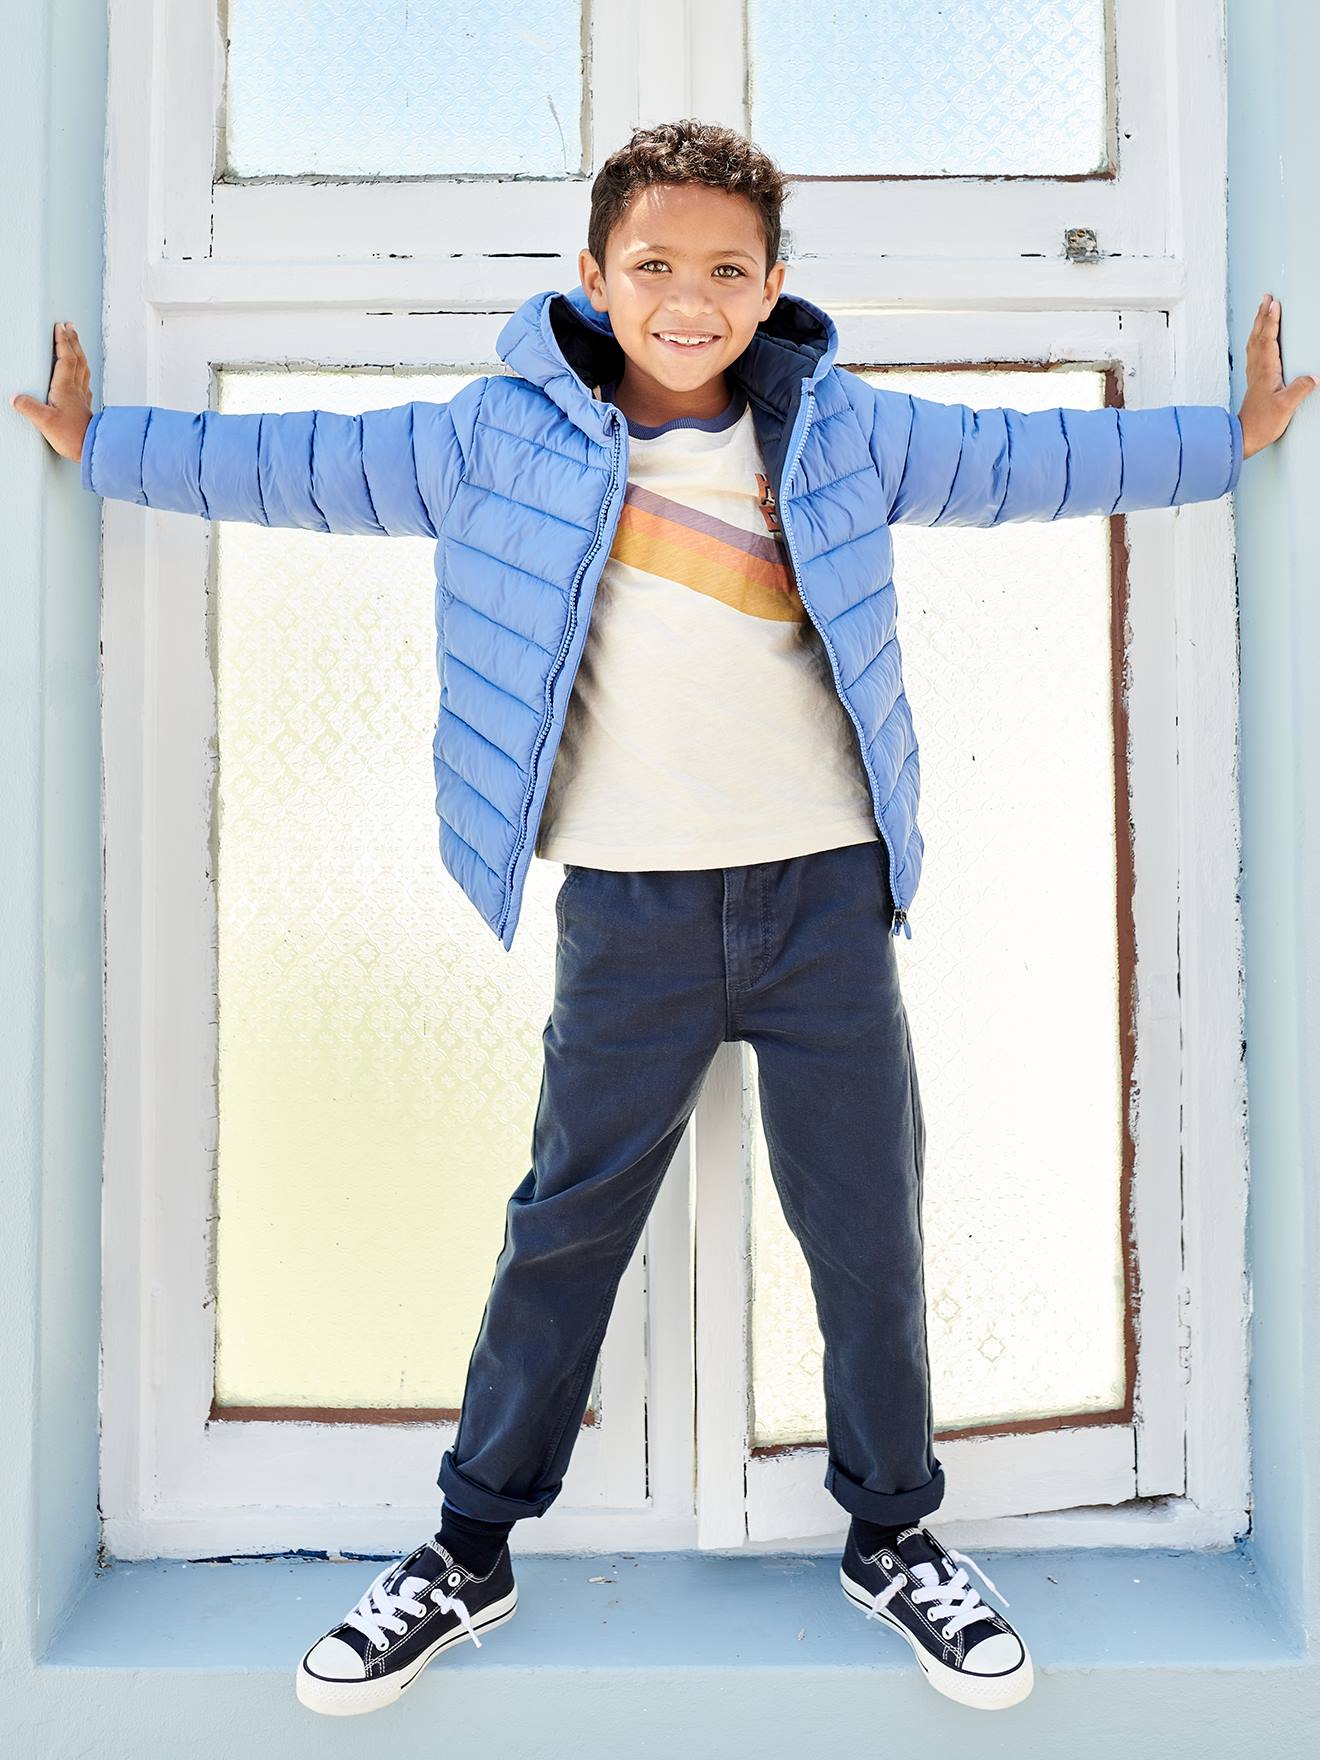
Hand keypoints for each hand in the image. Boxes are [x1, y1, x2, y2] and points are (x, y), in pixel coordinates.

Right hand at [9, 321, 93, 461]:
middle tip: (70, 326)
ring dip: (79, 352)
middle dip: (73, 340)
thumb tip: (15, 397)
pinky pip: (85, 381)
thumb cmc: (72, 438)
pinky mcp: (84, 407)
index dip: (62, 341)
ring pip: (83, 368)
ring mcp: (82, 398)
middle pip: (77, 359)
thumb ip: (29, 407)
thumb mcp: (45, 422)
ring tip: (76, 342)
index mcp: (65, 388)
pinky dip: (82, 371)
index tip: (60, 327)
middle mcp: (76, 390)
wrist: (92, 451)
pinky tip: (81, 373)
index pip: (66, 358)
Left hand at [1238, 293, 1316, 459]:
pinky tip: (1258, 341)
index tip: (1274, 303)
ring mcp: (1254, 375)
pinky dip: (1256, 340)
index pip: (1268, 338)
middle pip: (1258, 335)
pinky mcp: (1255, 382)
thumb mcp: (1286, 406)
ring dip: (1258, 325)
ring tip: (1261, 311)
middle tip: (1265, 298)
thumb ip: (1300, 389)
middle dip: (1262, 315)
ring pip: (1254, 343)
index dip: (1272, 320)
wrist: (1244, 437)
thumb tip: (1312, 377)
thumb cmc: (1261, 423)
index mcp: (1266, 370)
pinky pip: (1254, 353)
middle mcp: (1257, 369)